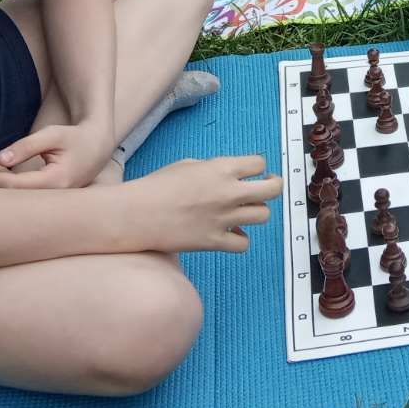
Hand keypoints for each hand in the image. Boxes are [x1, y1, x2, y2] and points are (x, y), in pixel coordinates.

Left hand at [0, 121, 114, 189]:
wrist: (97, 147)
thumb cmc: (76, 138)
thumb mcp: (53, 135)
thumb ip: (28, 146)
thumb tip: (0, 158)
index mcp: (54, 183)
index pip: (11, 186)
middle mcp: (49, 196)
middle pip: (6, 189)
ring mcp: (45, 197)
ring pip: (9, 189)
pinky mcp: (41, 193)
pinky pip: (16, 187)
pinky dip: (1, 171)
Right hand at [129, 155, 282, 253]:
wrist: (136, 214)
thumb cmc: (157, 185)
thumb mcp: (188, 164)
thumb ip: (215, 169)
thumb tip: (230, 176)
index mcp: (221, 169)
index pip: (259, 164)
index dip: (258, 167)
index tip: (253, 172)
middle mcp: (228, 192)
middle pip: (273, 189)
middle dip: (273, 186)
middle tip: (267, 187)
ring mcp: (224, 219)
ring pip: (263, 216)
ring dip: (257, 212)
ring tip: (245, 211)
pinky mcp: (214, 241)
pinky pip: (243, 243)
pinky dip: (240, 239)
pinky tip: (231, 233)